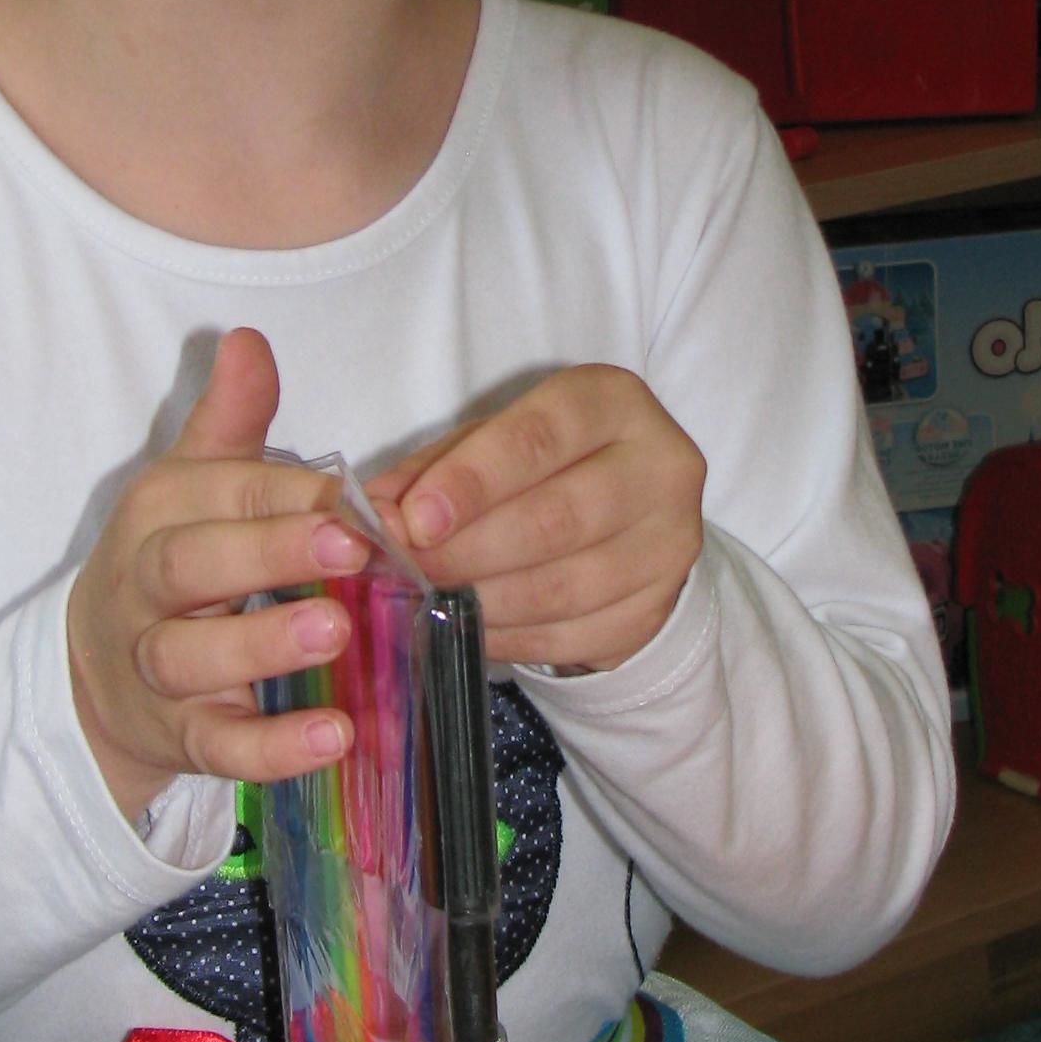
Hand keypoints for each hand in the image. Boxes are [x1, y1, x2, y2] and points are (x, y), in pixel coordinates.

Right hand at [67, 327, 368, 819]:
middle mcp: (147, 587)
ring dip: (263, 646)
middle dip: (269, 556)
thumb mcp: (193, 484)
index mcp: (161, 512)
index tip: (358, 499)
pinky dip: (273, 746)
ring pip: (193, 657)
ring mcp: (156, 666)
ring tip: (338, 637)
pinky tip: (336, 736)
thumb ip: (230, 419)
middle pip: (193, 566)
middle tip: (351, 551)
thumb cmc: (173, 561)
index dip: (287, 496)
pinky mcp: (177, 738)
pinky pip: (218, 747)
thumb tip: (248, 338)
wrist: (94, 677)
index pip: (222, 494)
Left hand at [366, 365, 704, 673]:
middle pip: (558, 518)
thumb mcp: (484, 444)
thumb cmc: (538, 466)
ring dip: (483, 603)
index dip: (473, 481)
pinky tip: (468, 632)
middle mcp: (660, 464)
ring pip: (566, 588)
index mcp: (611, 401)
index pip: (540, 437)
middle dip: (468, 552)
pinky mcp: (658, 606)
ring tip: (429, 603)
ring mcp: (670, 541)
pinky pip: (576, 636)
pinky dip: (511, 639)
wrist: (624, 515)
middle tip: (407, 572)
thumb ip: (430, 471)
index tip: (415, 521)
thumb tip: (370, 517)